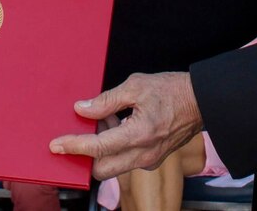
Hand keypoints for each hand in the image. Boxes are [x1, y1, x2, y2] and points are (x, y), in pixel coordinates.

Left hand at [48, 72, 202, 179]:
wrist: (200, 101)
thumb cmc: (171, 90)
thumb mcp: (136, 86)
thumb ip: (106, 100)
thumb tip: (82, 109)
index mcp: (138, 134)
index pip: (98, 148)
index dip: (73, 146)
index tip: (56, 145)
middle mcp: (143, 154)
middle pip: (102, 169)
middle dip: (86, 155)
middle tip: (82, 130)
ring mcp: (149, 159)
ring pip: (114, 166)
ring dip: (102, 149)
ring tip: (107, 117)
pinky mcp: (153, 159)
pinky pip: (126, 160)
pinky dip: (115, 147)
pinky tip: (119, 122)